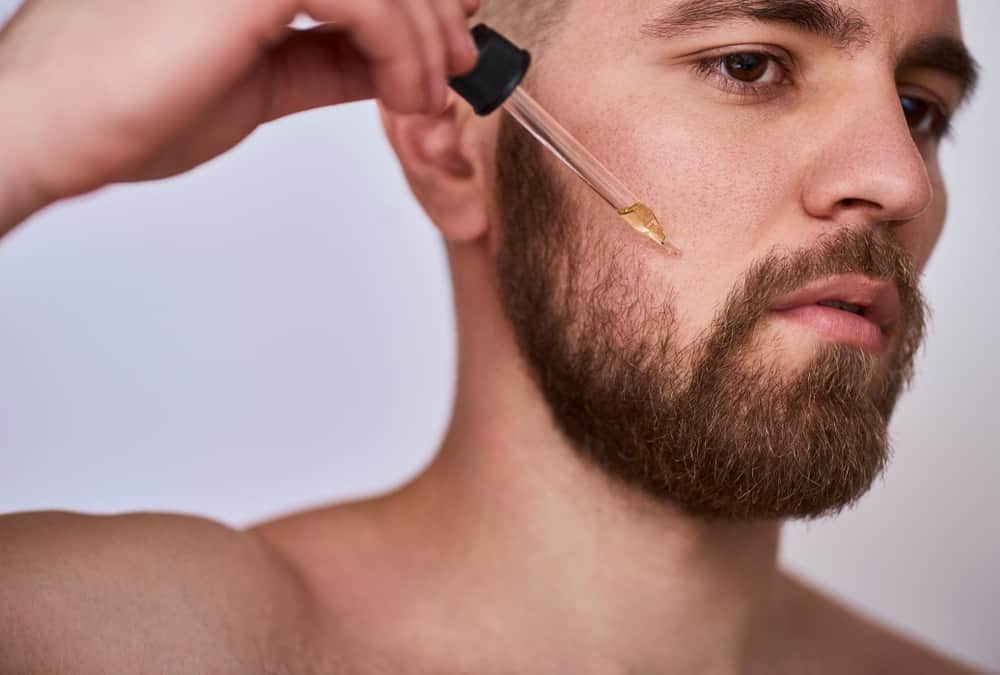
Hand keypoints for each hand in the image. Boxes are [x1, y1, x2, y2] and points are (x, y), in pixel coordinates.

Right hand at [0, 0, 478, 223]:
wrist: (56, 126)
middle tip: (460, 74)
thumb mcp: (260, 78)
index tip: (450, 42)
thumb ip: (326, 58)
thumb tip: (390, 61)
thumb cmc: (134, 104)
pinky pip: (371, 1)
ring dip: (427, 41)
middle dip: (435, 17)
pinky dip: (405, 52)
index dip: (415, 2)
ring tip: (430, 103)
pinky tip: (408, 97)